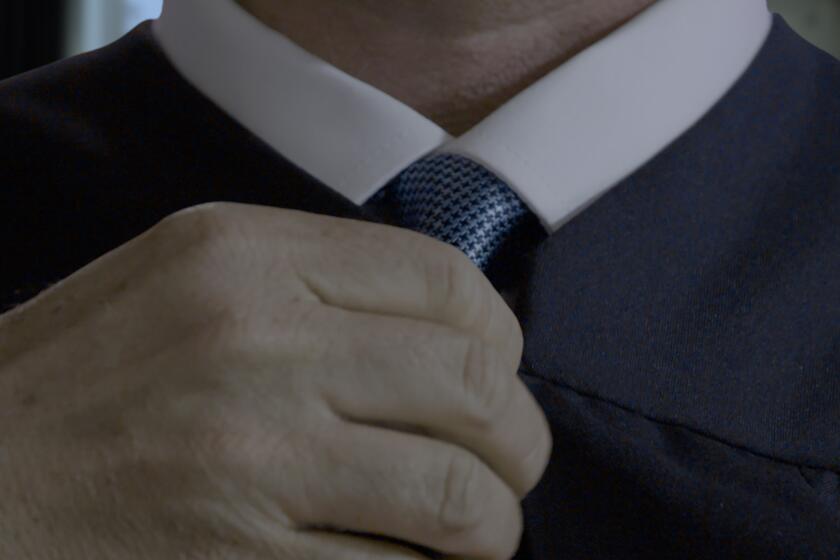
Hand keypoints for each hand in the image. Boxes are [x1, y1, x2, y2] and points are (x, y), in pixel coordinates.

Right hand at [0, 202, 550, 558]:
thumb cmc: (88, 376)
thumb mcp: (192, 278)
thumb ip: (318, 286)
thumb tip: (452, 332)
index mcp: (246, 256)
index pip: (444, 280)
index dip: (498, 336)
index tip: (497, 374)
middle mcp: (255, 341)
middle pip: (473, 385)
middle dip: (518, 440)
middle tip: (507, 465)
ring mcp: (250, 454)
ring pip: (457, 494)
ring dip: (493, 520)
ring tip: (478, 527)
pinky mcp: (239, 556)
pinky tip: (405, 559)